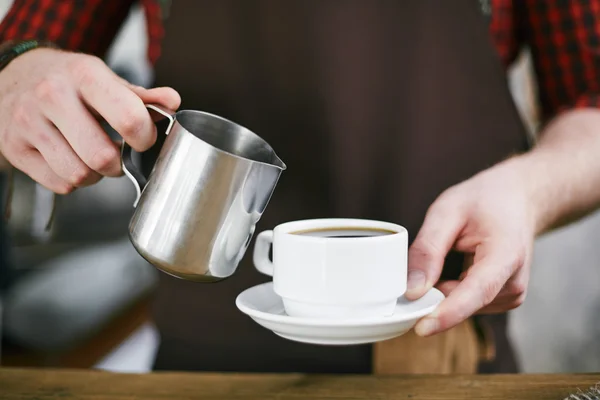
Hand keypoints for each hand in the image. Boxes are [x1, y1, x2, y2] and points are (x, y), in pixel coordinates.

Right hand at [0, 47, 179, 193]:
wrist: (15, 75)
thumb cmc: (68, 81)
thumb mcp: (104, 78)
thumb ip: (141, 96)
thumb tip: (172, 102)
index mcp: (84, 75)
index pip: (129, 119)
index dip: (144, 137)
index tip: (141, 138)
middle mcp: (52, 96)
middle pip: (102, 157)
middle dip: (118, 164)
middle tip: (117, 154)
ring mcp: (28, 123)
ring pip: (79, 175)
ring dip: (95, 175)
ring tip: (92, 157)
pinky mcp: (14, 147)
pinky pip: (59, 184)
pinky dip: (72, 180)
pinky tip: (70, 159)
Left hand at [405, 157, 535, 335]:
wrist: (519, 199)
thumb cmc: (485, 200)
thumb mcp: (448, 211)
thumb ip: (428, 250)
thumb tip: (411, 291)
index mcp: (507, 254)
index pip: (477, 291)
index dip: (448, 312)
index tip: (421, 327)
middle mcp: (514, 282)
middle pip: (463, 302)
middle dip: (432, 295)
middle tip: (418, 264)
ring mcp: (511, 294)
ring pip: (459, 305)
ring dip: (442, 288)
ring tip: (453, 251)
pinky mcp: (502, 299)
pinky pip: (464, 302)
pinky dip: (451, 289)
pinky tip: (459, 263)